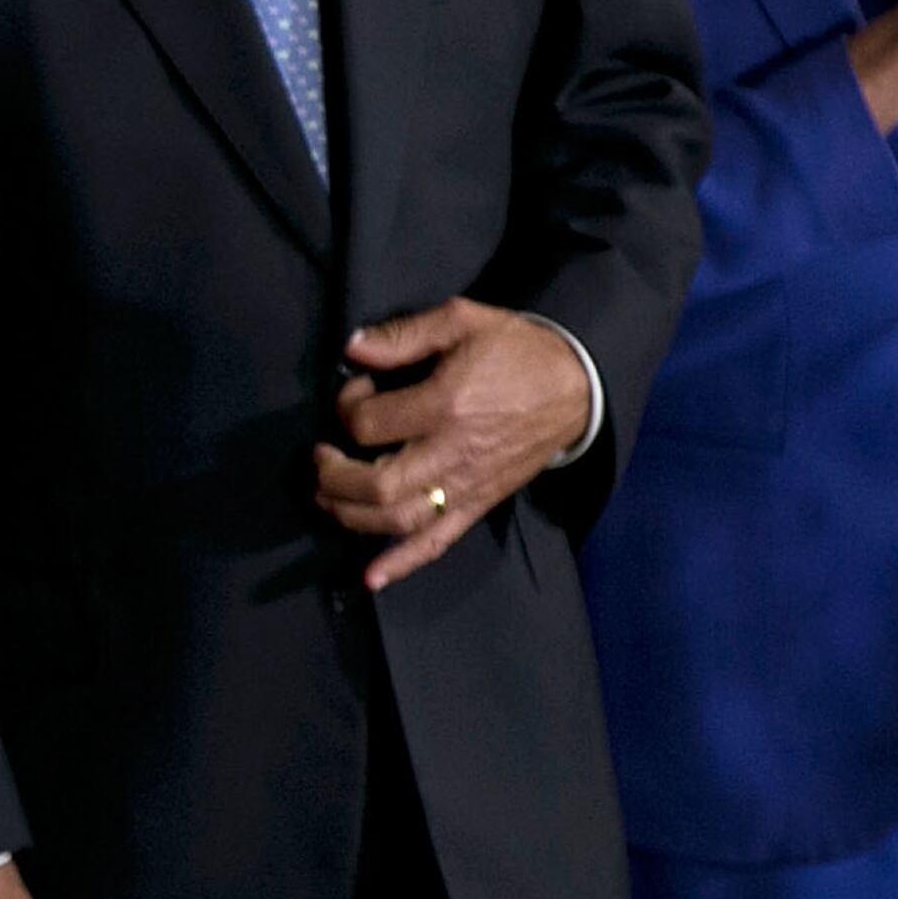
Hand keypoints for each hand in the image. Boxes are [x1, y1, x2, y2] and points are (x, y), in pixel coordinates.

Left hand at [314, 300, 592, 589]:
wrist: (576, 385)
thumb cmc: (516, 350)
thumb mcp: (462, 321)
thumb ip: (404, 335)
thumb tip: (352, 348)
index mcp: (446, 404)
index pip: (369, 424)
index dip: (346, 407)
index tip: (354, 393)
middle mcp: (452, 453)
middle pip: (377, 485)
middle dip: (334, 476)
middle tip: (320, 458)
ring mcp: (466, 486)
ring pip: (398, 519)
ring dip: (351, 516)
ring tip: (326, 498)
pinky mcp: (479, 504)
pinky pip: (438, 542)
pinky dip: (402, 563)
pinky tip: (371, 577)